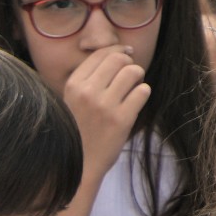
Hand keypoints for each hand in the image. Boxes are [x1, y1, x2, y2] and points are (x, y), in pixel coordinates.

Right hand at [63, 46, 148, 175]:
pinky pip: (143, 91)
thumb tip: (119, 52)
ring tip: (133, 88)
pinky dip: (143, 94)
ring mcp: (104, 105)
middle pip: (119, 59)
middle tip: (130, 76)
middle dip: (129, 63)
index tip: (126, 53)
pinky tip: (134, 103)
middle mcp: (87, 92)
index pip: (100, 53)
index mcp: (73, 86)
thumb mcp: (72, 101)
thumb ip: (89, 79)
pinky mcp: (121, 119)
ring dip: (138, 78)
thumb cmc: (79, 131)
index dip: (117, 50)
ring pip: (133, 71)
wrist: (81, 165)